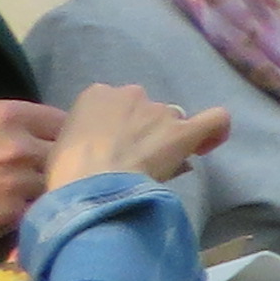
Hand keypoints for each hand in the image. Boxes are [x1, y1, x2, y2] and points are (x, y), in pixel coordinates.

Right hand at [43, 83, 225, 191]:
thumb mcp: (63, 146)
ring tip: (158, 165)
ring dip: (168, 138)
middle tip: (134, 160)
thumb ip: (87, 136)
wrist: (89, 186)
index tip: (113, 149)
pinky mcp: (183, 131)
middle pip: (146, 111)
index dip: (118, 127)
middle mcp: (131, 94)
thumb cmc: (66, 172)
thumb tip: (106, 148)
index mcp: (96, 95)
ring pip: (172, 120)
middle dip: (143, 132)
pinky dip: (216, 130)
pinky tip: (208, 144)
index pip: (115, 106)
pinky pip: (215, 120)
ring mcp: (159, 111)